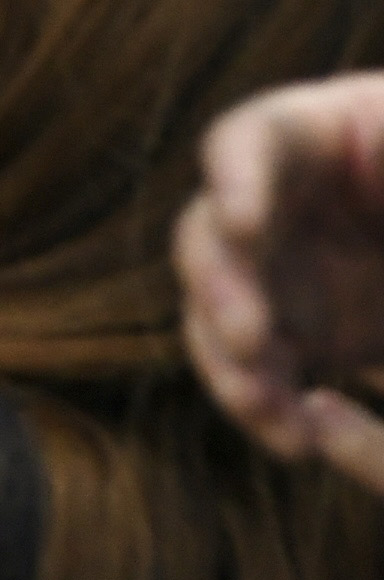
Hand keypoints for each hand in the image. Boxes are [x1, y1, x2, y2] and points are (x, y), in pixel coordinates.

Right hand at [176, 80, 383, 491]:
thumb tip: (373, 154)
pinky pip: (255, 375)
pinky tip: (297, 443)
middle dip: (220, 288)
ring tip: (264, 408)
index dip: (237, 177)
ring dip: (228, 365)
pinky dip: (267, 411)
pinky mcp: (289, 334)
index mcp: (310, 136)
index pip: (249, 140)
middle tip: (249, 336)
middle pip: (212, 236)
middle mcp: (268, 203)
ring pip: (214, 315)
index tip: (245, 225)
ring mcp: (271, 270)